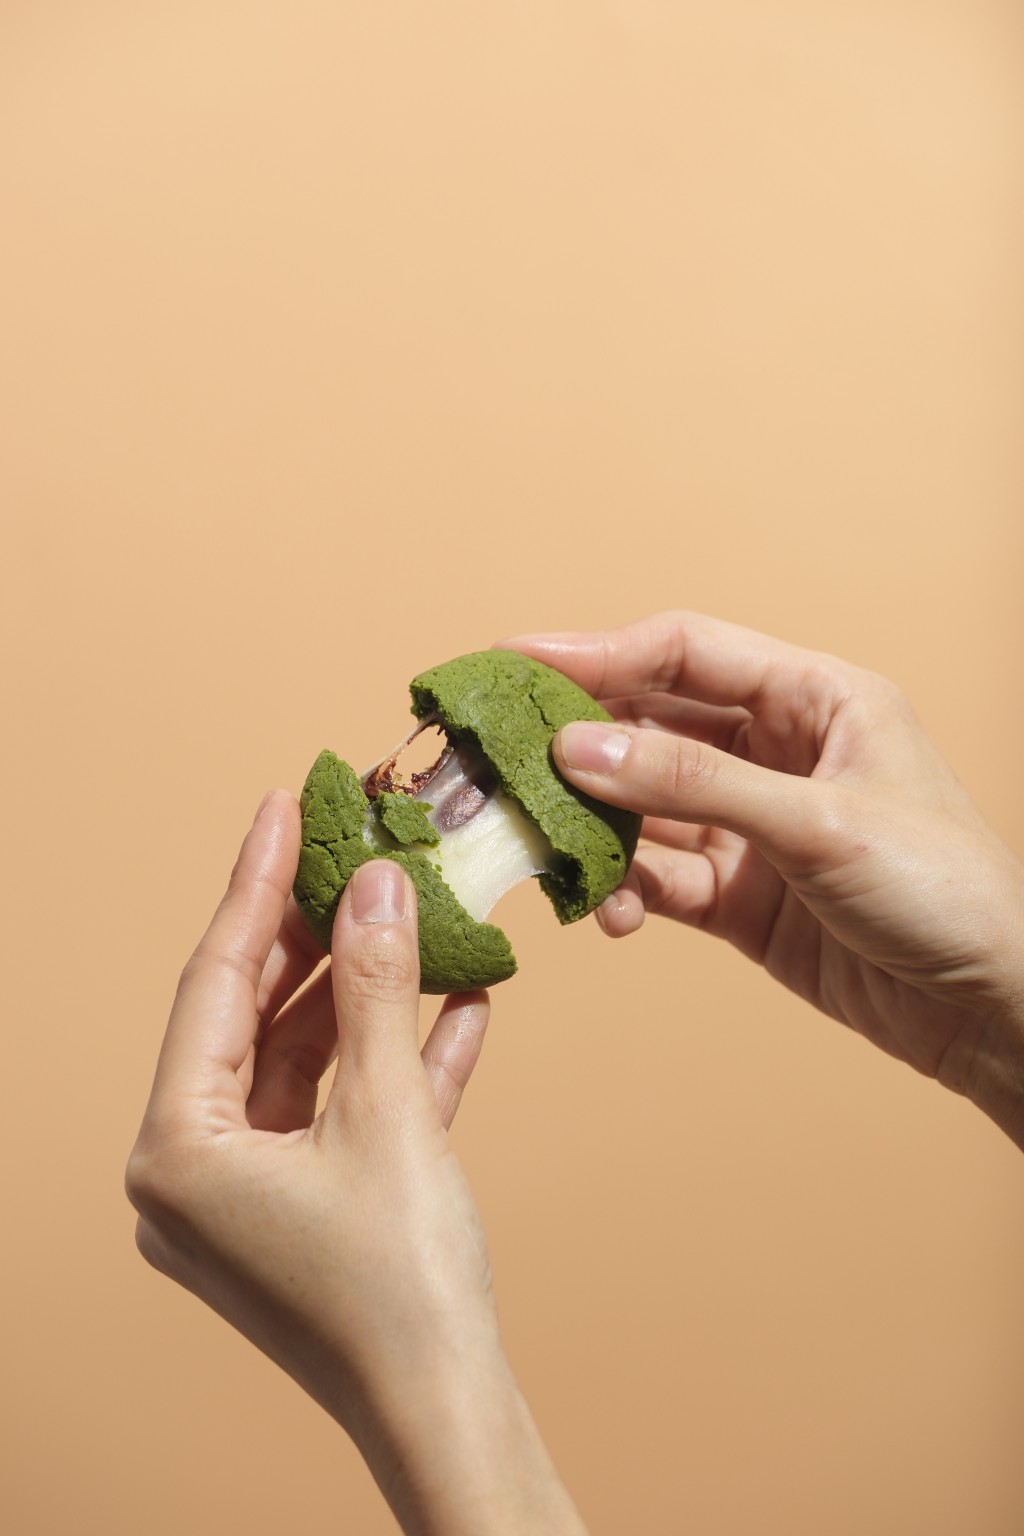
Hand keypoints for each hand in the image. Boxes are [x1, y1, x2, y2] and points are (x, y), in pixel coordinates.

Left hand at [126, 792, 586, 1535]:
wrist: (449, 1415)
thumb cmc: (401, 1284)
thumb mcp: (388, 1113)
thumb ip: (375, 989)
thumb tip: (378, 885)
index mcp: (174, 1148)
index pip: (215, 982)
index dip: (255, 884)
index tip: (285, 803)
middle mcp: (190, 1169)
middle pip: (255, 1016)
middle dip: (316, 934)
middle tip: (354, 848)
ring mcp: (244, 1194)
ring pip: (302, 1060)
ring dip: (366, 996)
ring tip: (415, 916)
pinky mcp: (299, 1210)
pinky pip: (338, 1112)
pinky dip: (391, 1064)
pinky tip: (458, 1008)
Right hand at [501, 612, 1023, 1148]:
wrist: (993, 1009)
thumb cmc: (944, 891)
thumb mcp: (817, 823)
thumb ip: (693, 782)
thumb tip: (577, 748)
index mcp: (813, 698)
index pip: (684, 652)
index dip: (597, 652)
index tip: (514, 662)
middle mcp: (776, 752)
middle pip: (651, 725)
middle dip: (577, 746)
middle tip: (497, 762)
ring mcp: (754, 825)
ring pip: (645, 808)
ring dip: (594, 830)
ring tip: (547, 852)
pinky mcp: (741, 895)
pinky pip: (660, 877)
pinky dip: (627, 892)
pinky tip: (612, 915)